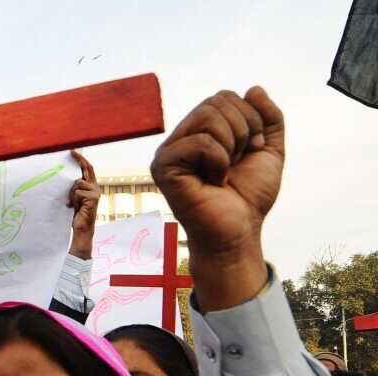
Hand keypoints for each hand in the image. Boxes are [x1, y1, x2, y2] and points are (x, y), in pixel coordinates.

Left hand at [67, 151, 100, 232]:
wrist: (82, 228)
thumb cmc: (77, 213)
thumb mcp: (75, 197)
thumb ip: (74, 188)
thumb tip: (67, 178)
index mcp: (92, 186)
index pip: (88, 169)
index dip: (81, 160)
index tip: (73, 151)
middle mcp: (95, 187)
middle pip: (88, 169)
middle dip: (79, 159)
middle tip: (71, 151)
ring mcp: (95, 192)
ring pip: (78, 183)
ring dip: (71, 192)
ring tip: (72, 202)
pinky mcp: (93, 198)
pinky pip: (77, 191)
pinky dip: (73, 198)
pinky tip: (73, 206)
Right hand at [151, 88, 283, 309]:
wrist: (238, 230)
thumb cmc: (248, 196)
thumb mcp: (269, 150)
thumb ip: (268, 118)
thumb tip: (252, 88)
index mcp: (200, 132)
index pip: (224, 97)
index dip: (250, 118)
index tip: (251, 151)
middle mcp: (181, 138)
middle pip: (216, 101)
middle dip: (242, 129)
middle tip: (240, 160)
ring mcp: (168, 152)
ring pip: (208, 116)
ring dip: (231, 144)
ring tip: (225, 170)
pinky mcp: (163, 167)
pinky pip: (201, 142)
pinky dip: (219, 161)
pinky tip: (213, 181)